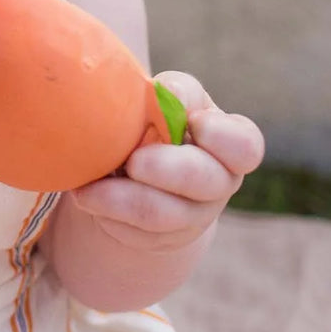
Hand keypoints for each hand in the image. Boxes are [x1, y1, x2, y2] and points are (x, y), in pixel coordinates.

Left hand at [68, 70, 265, 252]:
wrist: (135, 163)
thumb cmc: (158, 117)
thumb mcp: (169, 96)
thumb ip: (174, 92)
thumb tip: (168, 94)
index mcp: (229, 144)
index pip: (244, 145)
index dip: (220, 136)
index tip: (192, 122)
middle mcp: (218, 183)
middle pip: (203, 182)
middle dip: (164, 169)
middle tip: (133, 160)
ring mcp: (192, 216)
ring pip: (161, 214)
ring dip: (119, 198)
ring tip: (86, 186)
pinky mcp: (161, 239)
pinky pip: (133, 231)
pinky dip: (105, 212)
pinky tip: (86, 195)